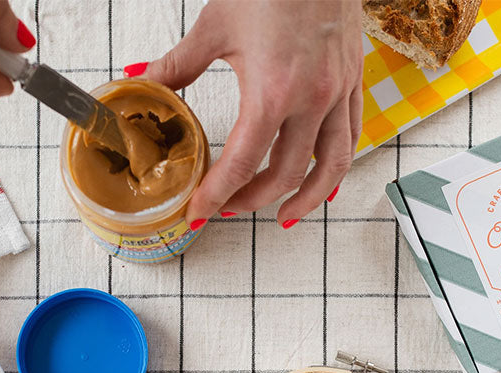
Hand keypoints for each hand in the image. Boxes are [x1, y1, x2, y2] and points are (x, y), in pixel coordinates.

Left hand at [126, 0, 362, 228]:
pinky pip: (350, 140)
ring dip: (306, 200)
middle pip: (285, 174)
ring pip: (330, 168)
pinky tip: (319, 181)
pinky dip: (334, 168)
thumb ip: (178, 65)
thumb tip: (146, 83)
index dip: (217, 195)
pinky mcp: (354, 84)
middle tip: (228, 208)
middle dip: (252, 200)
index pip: (242, 164)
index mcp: (273, 91)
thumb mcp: (215, 26)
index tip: (199, 212)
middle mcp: (312, 100)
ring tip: (284, 217)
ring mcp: (338, 94)